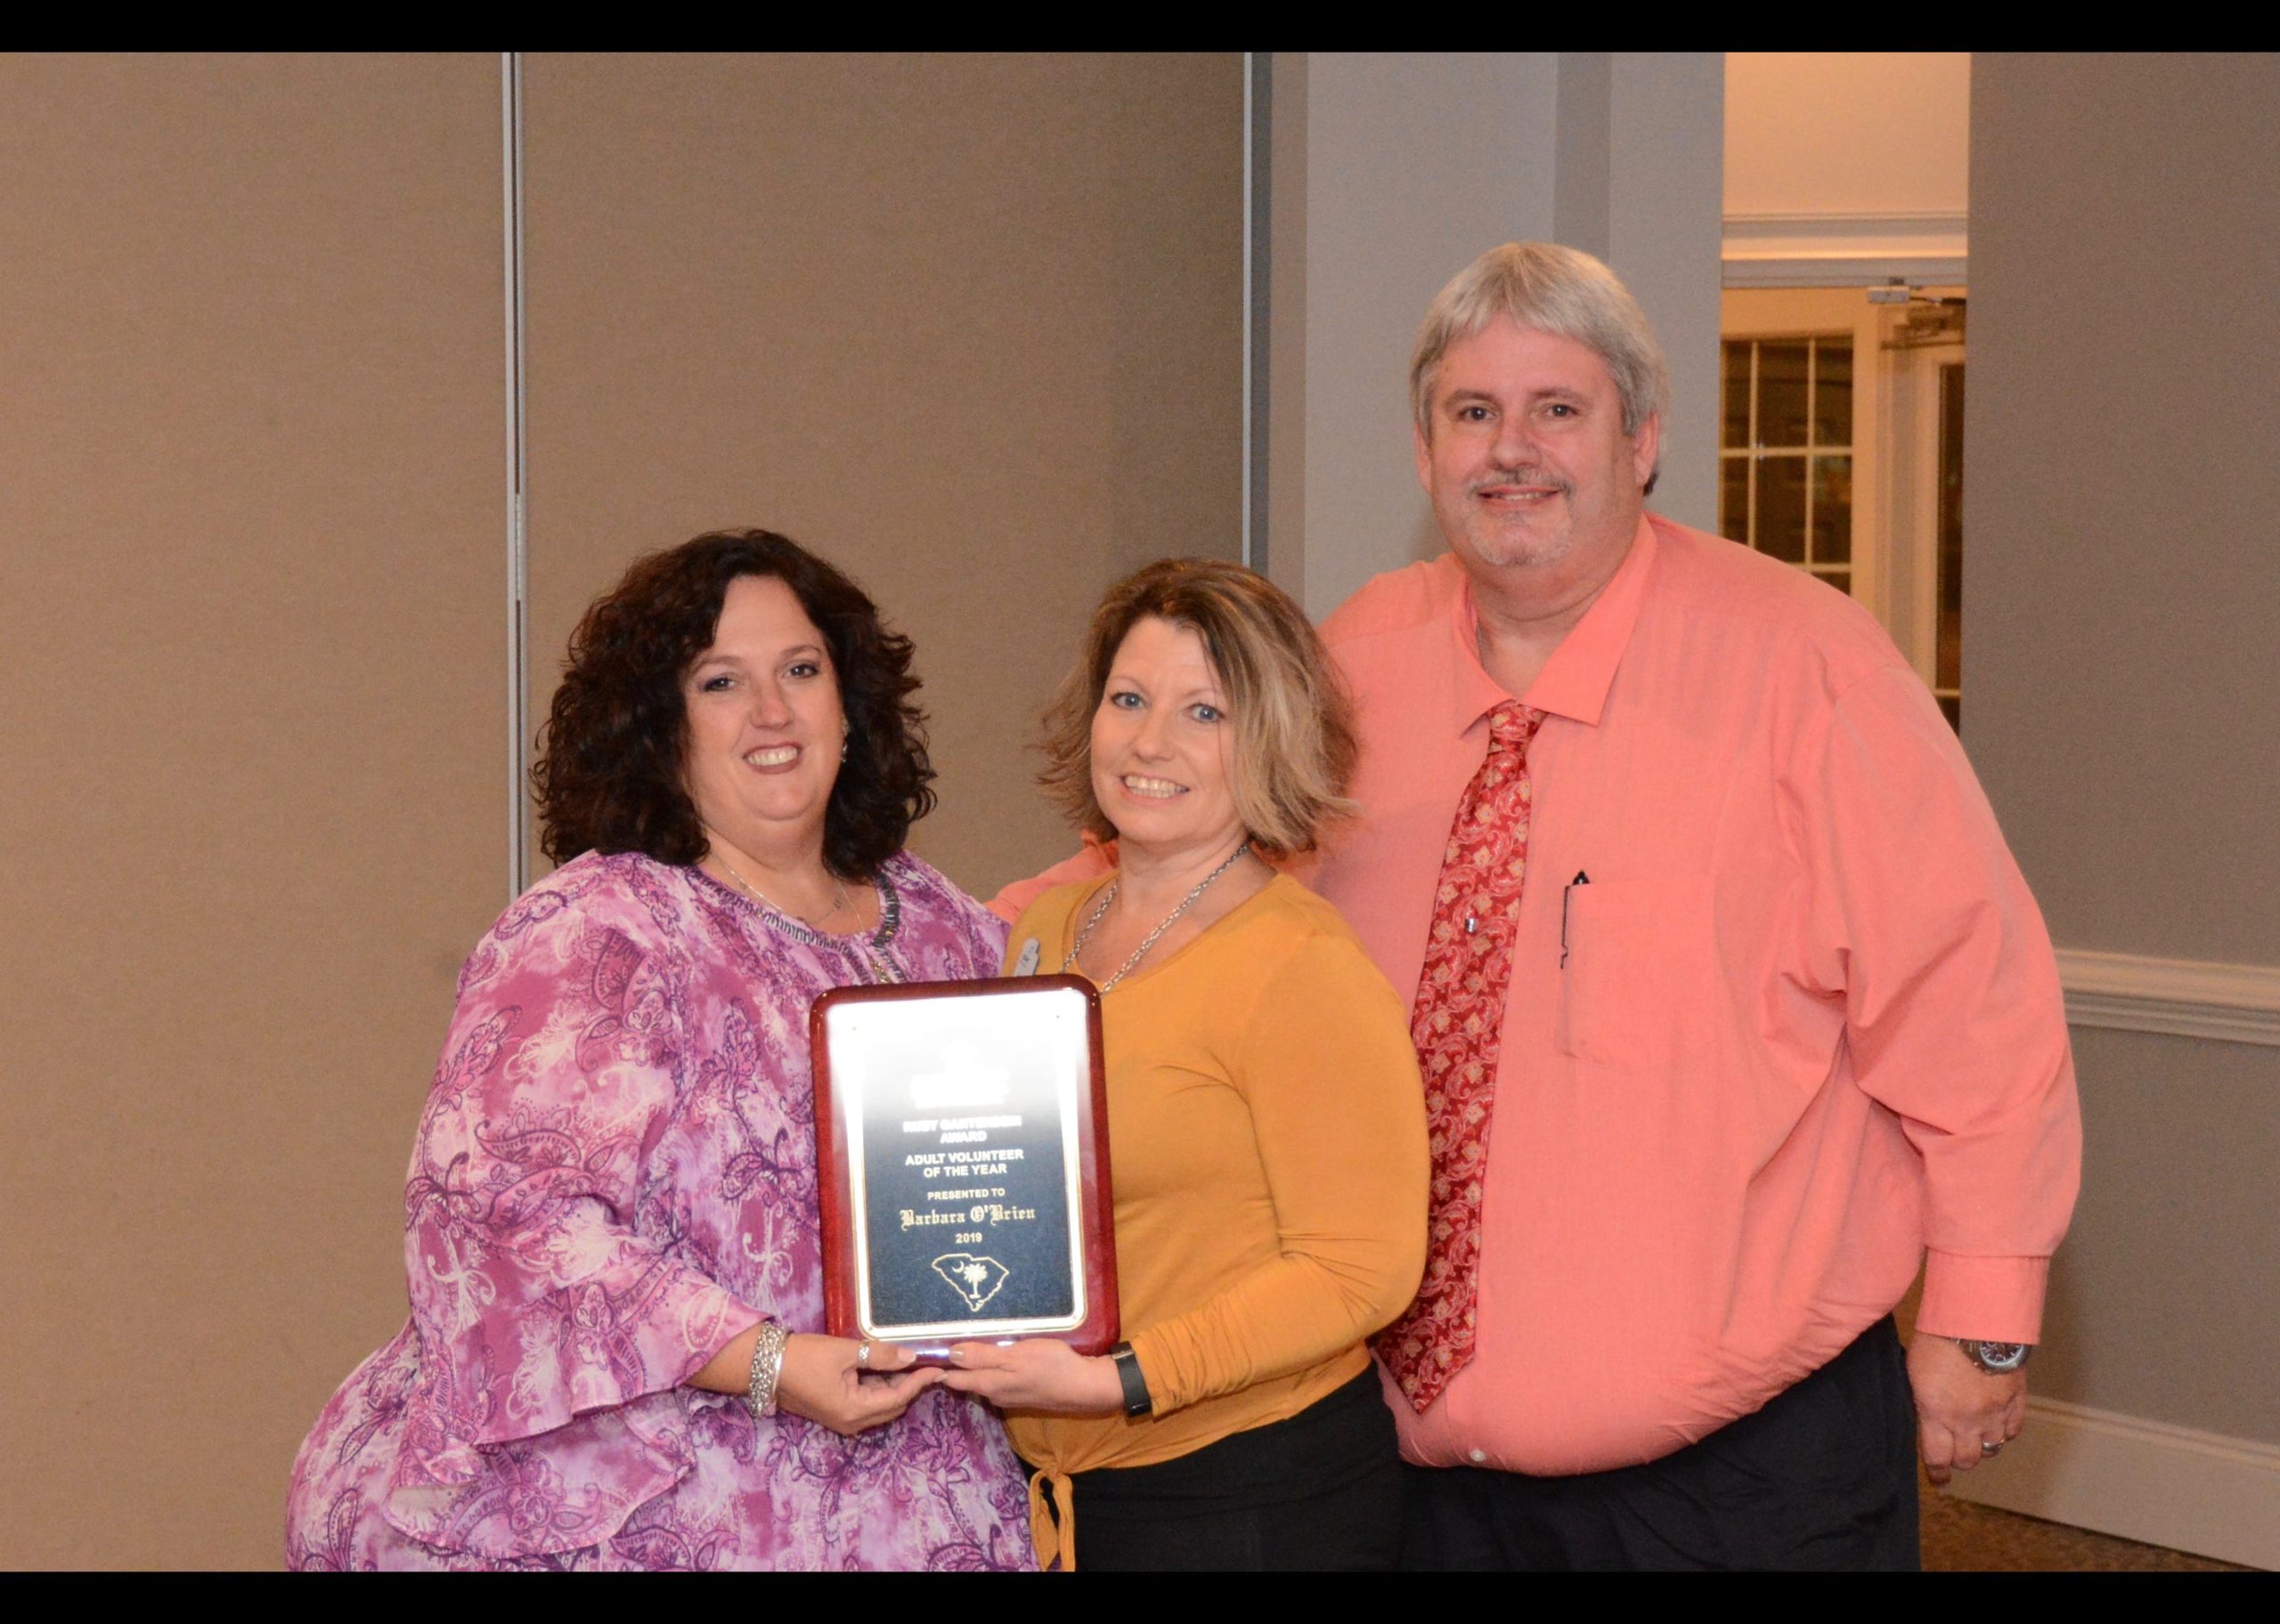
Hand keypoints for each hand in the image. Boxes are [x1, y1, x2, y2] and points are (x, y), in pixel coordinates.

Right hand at [775, 1334, 943, 1436]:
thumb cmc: (805, 1357)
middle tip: (921, 1361)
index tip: (937, 1367)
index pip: (898, 1397)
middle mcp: (851, 1423)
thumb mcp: (845, 1352)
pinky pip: (866, 1404)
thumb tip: (909, 1357)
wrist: (764, 1366)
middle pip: (892, 1406)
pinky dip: (878, 1389)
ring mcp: (842, 1421)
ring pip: (880, 1406)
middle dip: (909, 1385)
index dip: (919, 1382)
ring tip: (903, 1360)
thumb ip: (880, 1356)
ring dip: (893, 1386)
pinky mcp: (834, 1413)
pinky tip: (881, 1368)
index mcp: (855, 1410)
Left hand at [939, 1337, 1124, 1415]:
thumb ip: (982, 1356)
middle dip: (951, 1366)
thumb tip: (950, 1354)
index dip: (937, 1366)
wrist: (1084, 1387)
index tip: (923, 1351)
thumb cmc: (1050, 1365)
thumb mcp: (1015, 1355)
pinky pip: (996, 1380)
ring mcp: (1008, 1395)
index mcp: (989, 1384)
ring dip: (970, 1368)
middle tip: (939, 1343)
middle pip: (964, 1381)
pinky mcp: (1021, 1392)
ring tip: (961, 1346)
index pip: (953, 1378)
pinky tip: (992, 1357)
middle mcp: (994, 1394)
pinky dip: (988, 1370)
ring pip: (980, 1381)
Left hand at [1907, 1333, 2026, 1486]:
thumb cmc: (1939, 1336)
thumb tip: (1926, 1416)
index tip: (1938, 1479)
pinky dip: (2005, 1431)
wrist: (1978, 1317)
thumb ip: (1923, 1399)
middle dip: (1959, 1461)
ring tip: (1975, 1438)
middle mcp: (1967, 1419)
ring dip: (1982, 1446)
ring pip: (1992, 1448)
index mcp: (1935, 1412)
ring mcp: (1994, 1411)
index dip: (1937, 1472)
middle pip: (1967, 1459)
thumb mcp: (1915, 1370)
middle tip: (1954, 1456)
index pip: (1937, 1457)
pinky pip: (2013, 1430)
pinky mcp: (2016, 1399)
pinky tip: (1997, 1425)